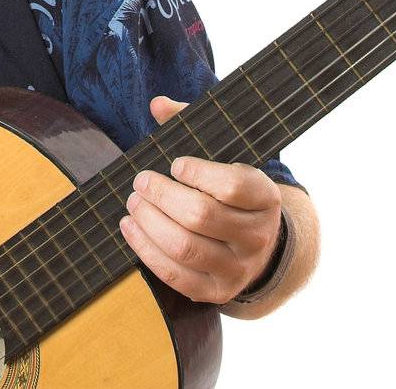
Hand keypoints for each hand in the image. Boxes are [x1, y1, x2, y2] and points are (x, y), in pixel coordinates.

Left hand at [117, 95, 284, 304]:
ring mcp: (239, 268)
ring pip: (186, 248)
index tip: (174, 163)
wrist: (255, 243)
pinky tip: (130, 228)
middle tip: (140, 181)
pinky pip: (176, 275)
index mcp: (265, 197)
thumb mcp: (223, 155)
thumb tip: (158, 104)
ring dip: (150, 223)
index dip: (199, 173)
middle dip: (163, 196)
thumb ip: (191, 124)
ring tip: (132, 203)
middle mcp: (258, 235)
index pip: (234, 186)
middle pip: (203, 217)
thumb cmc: (229, 190)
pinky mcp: (216, 291)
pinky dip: (146, 251)